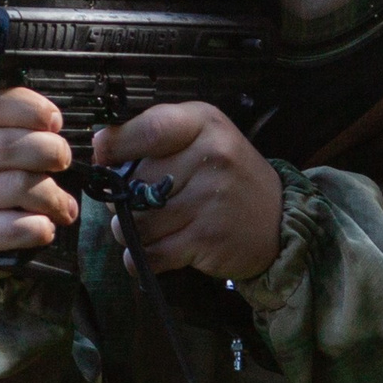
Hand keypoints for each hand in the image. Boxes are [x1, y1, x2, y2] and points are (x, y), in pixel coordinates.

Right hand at [0, 85, 78, 278]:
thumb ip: (17, 116)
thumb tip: (53, 119)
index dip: (33, 110)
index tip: (53, 122)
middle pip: (6, 146)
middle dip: (49, 151)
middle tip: (62, 161)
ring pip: (17, 186)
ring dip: (52, 196)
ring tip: (60, 202)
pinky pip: (16, 228)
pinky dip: (41, 227)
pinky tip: (45, 226)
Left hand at [91, 102, 283, 281]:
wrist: (280, 221)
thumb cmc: (231, 178)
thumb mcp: (205, 139)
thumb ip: (159, 137)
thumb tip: (102, 151)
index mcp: (204, 124)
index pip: (147, 128)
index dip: (116, 145)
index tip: (104, 156)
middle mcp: (210, 156)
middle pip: (135, 181)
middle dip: (123, 198)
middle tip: (138, 204)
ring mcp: (210, 197)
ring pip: (138, 221)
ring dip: (131, 231)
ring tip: (148, 228)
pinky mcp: (207, 236)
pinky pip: (152, 252)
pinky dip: (142, 258)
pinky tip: (152, 253)